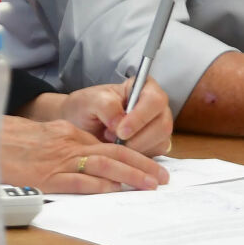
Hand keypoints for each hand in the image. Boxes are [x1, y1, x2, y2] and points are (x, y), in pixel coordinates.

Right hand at [0, 116, 168, 192]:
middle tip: (161, 177)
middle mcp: (69, 144)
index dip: (133, 156)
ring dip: (130, 175)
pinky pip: (77, 180)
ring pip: (103, 165)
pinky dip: (98, 184)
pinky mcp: (46, 177)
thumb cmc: (10, 143)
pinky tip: (113, 190)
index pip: (109, 145)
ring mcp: (58, 161)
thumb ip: (66, 147)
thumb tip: (87, 164)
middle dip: (141, 165)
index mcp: (69, 134)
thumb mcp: (44, 138)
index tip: (150, 168)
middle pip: (114, 152)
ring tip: (149, 185)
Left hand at [58, 79, 174, 155]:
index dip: (140, 117)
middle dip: (138, 138)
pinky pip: (155, 155)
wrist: (80, 126)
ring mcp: (159, 126)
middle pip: (163, 124)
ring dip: (135, 149)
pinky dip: (136, 157)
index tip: (120, 131)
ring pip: (160, 142)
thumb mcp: (90, 101)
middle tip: (115, 141)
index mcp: (144, 87)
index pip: (154, 100)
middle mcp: (156, 106)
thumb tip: (120, 123)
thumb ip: (106, 106)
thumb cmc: (87, 108)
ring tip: (113, 143)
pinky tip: (121, 151)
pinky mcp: (156, 145)